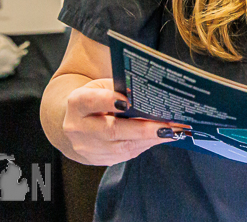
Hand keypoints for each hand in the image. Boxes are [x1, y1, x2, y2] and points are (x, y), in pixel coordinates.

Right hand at [62, 78, 184, 164]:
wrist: (75, 125)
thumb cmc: (95, 100)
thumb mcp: (101, 86)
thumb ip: (119, 88)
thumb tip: (149, 95)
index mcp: (77, 103)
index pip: (91, 101)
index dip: (109, 101)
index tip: (129, 101)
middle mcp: (78, 128)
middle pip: (111, 130)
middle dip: (143, 129)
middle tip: (167, 125)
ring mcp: (87, 147)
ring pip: (121, 147)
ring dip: (149, 140)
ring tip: (172, 132)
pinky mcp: (98, 160)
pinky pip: (124, 155)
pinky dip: (145, 145)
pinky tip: (160, 138)